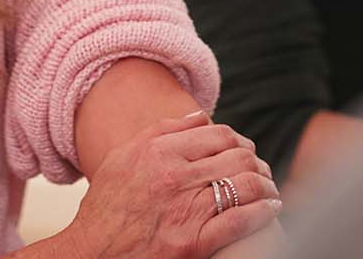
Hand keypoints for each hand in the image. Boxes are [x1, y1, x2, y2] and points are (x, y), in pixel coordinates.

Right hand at [61, 111, 280, 258]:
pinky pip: (240, 220)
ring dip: (266, 184)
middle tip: (261, 169)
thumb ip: (161, 131)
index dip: (238, 140)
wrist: (91, 254)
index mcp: (159, 152)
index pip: (219, 134)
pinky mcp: (193, 242)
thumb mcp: (123, 157)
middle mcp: (175, 177)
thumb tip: (200, 116)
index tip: (243, 149)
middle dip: (256, 161)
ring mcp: (186, 210)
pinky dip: (263, 211)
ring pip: (245, 184)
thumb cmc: (105, 207)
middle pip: (237, 155)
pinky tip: (270, 208)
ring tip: (269, 188)